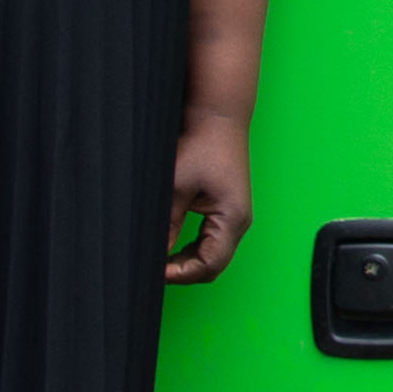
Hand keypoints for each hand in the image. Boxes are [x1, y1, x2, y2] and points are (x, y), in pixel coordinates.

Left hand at [166, 116, 256, 282]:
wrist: (217, 117)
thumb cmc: (201, 145)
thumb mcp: (176, 187)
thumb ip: (167, 225)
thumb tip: (154, 254)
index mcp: (232, 219)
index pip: (210, 264)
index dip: (181, 274)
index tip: (155, 272)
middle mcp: (239, 222)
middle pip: (214, 265)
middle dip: (185, 272)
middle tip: (154, 270)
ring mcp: (235, 217)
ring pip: (213, 256)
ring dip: (188, 262)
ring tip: (160, 261)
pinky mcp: (227, 210)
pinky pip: (212, 242)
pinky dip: (193, 249)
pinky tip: (173, 247)